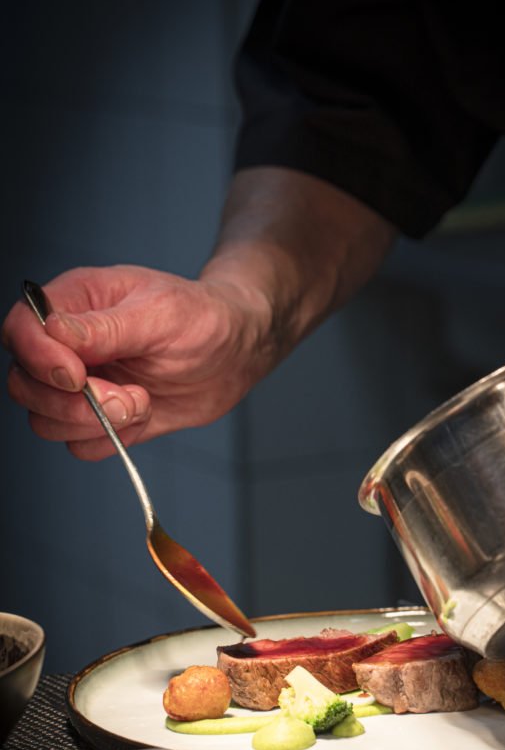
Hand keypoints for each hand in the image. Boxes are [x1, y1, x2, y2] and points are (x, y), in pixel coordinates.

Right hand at [2, 264, 273, 459]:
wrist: (238, 352)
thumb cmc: (205, 319)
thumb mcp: (162, 314)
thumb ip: (106, 328)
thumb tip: (54, 332)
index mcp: (75, 303)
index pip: (22, 331)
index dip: (39, 359)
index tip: (77, 375)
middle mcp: (69, 346)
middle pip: (25, 385)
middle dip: (71, 402)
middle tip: (126, 397)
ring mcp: (83, 385)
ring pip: (46, 421)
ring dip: (94, 424)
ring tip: (141, 402)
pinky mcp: (103, 418)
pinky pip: (80, 446)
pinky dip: (111, 441)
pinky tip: (144, 417)